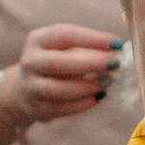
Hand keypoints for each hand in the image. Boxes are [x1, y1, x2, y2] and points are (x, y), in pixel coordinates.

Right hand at [2, 24, 120, 125]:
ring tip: (108, 82)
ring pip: (57, 89)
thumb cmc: (57, 63)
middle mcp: (29, 62)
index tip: (117, 43)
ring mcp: (30, 87)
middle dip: (90, 63)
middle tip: (115, 64)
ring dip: (87, 86)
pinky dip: (83, 103)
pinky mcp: (36, 109)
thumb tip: (118, 49)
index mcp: (38, 40)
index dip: (93, 39)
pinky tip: (99, 97)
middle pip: (57, 63)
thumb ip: (89, 47)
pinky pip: (61, 108)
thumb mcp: (66, 48)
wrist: (26, 90)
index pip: (65, 35)